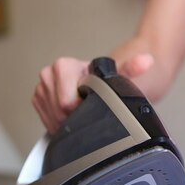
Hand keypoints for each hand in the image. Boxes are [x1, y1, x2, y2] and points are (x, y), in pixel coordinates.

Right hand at [32, 54, 153, 133]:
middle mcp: (49, 74)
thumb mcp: (120, 77)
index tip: (93, 105)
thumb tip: (147, 60)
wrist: (100, 80)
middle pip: (58, 112)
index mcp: (63, 66)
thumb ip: (132, 68)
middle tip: (90, 110)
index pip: (66, 102)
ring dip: (68, 122)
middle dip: (75, 117)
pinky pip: (46, 121)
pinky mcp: (38, 99)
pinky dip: (60, 123)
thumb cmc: (108, 80)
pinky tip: (73, 116)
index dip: (82, 109)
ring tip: (83, 111)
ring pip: (52, 118)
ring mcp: (42, 87)